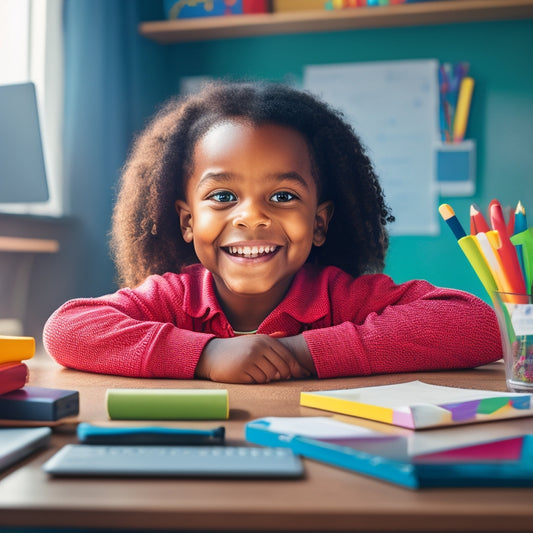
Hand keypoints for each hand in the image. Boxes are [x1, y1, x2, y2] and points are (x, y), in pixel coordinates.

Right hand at [195, 335, 310, 383]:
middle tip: (278, 377)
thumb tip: (296, 368)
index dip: (295, 368)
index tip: (302, 374)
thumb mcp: (255, 344)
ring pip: (271, 376)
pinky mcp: (243, 369)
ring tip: (256, 371)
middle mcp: (259, 347)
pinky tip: (247, 374)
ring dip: (267, 377)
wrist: (212, 354)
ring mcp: (251, 358)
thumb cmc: (238, 351)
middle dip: (283, 375)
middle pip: (282, 368)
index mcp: (264, 340)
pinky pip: (259, 380)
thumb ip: (273, 351)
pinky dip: (256, 380)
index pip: (287, 356)